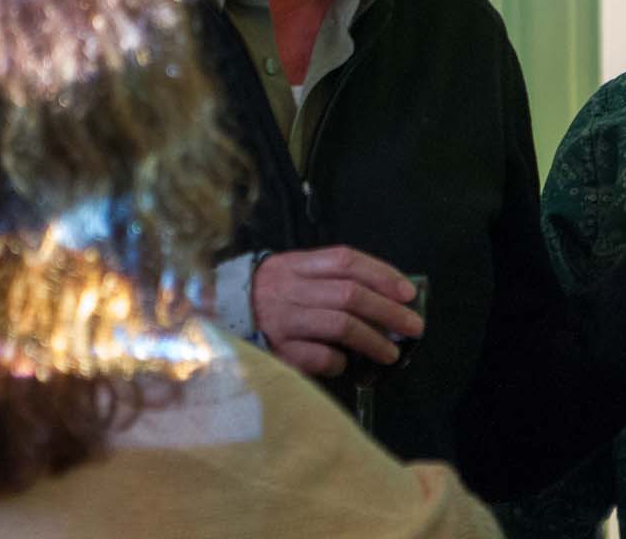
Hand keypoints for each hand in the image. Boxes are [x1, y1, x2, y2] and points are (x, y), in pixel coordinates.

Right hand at [251, 246, 423, 377]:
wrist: (211, 318)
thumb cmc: (264, 297)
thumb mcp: (290, 275)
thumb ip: (327, 279)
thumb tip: (383, 297)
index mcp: (296, 264)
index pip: (346, 261)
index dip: (381, 274)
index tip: (408, 291)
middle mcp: (290, 288)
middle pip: (349, 294)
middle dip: (388, 310)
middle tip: (413, 326)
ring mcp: (282, 319)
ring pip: (339, 324)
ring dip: (372, 339)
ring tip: (391, 352)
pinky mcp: (275, 350)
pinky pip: (317, 355)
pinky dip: (337, 361)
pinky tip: (344, 364)